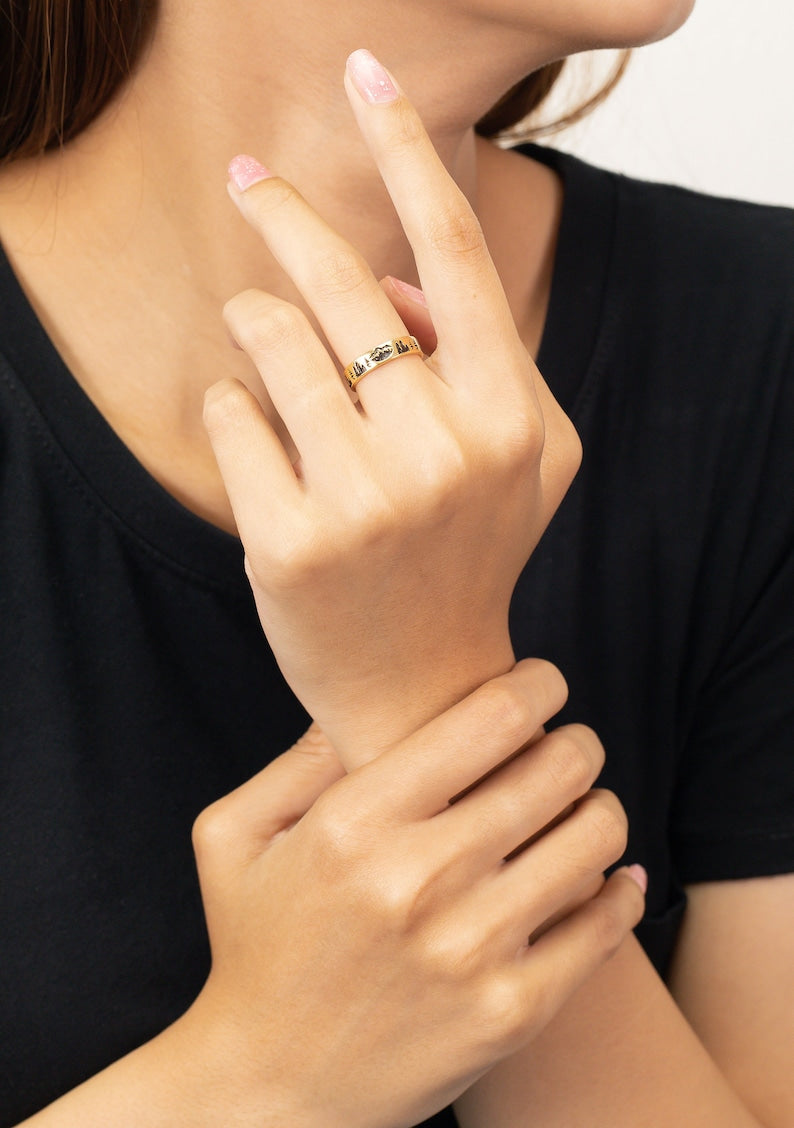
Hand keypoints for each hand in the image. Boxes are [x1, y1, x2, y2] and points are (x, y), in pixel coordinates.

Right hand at [184, 661, 643, 1127]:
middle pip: (558, 767)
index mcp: (354, 823)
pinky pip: (606, 923)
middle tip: (565, 745)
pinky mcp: (511, 1012)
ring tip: (578, 808)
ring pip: (594, 836)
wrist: (271, 1090)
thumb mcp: (234, 837)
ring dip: (599, 807)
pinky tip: (605, 875)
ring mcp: (472, 951)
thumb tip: (356, 700)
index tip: (540, 685)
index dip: (536, 684)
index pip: (494, 717)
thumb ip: (296, 758)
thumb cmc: (255, 947)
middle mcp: (419, 880)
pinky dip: (620, 887)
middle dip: (575, 740)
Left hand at [204, 50, 581, 765]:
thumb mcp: (522, 454)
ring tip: (260, 337)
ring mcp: (363, 500)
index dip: (407, 147)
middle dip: (281, 211)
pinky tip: (258, 443)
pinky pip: (228, 416)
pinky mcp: (288, 542)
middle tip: (245, 176)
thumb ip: (481, 353)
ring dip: (254, 319)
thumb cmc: (472, 552)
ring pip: (270, 340)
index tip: (366, 74)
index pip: (454, 252)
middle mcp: (443, 450)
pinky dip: (232, 408)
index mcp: (510, 415)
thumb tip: (392, 277)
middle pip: (344, 281)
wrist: (425, 684)